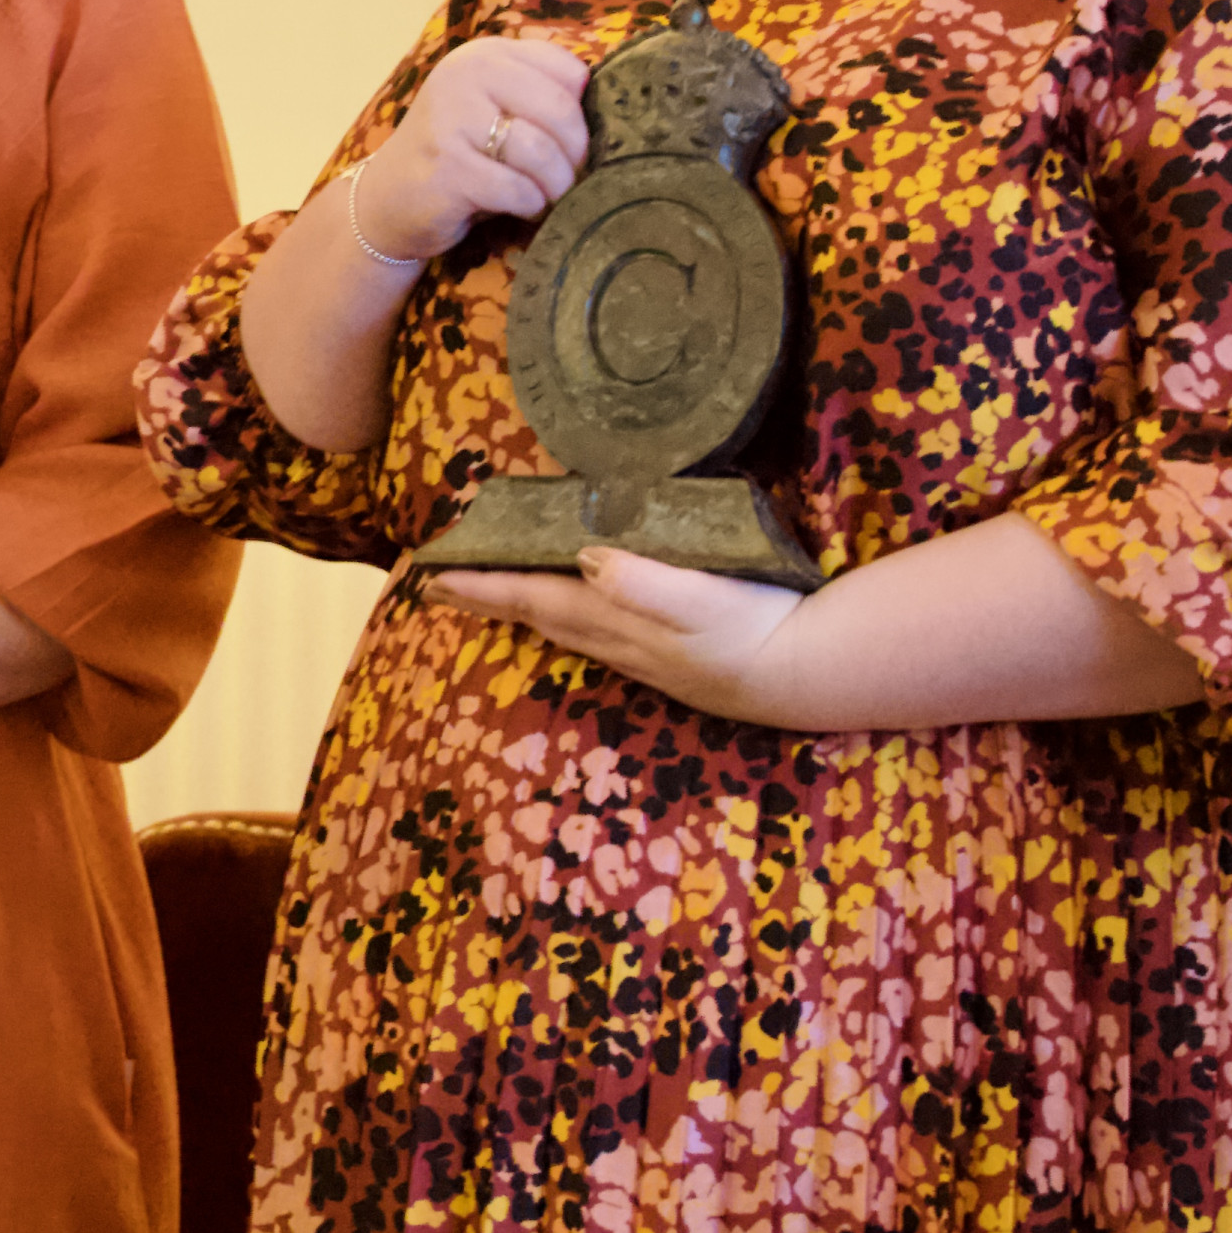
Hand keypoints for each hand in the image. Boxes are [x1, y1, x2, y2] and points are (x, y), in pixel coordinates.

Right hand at [357, 36, 591, 261]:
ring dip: (556, 185)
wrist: (387, 202)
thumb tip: (616, 112)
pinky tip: (520, 208)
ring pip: (541, 152)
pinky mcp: (445, 167)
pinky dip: (530, 205)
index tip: (571, 143)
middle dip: (576, 153)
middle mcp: (464, 75)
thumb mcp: (496, 109)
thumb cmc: (459, 156)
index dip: (582, 114)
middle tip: (569, 177)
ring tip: (547, 196)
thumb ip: (541, 95)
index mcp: (486, 54)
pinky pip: (518, 189)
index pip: (569, 72)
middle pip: (560, 109)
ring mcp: (450, 120)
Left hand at [424, 548, 811, 725]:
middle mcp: (614, 638)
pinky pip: (590, 633)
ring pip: (560, 626)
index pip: (530, 595)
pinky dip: (561, 618)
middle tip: (440, 584)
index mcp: (612, 616)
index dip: (479, 584)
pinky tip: (569, 614)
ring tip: (487, 594)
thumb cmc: (751, 626)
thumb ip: (643, 580)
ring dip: (519, 608)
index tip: (430, 576)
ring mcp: (637, 652)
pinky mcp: (662, 656)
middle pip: (534, 613)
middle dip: (485, 597)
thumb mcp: (700, 596)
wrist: (801, 673)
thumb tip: (587, 559)